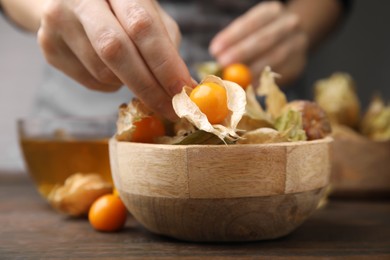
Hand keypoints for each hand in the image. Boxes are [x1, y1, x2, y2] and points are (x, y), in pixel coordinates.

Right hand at [38, 0, 192, 119]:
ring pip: (104, 72)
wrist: (69, 1)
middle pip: (116, 51)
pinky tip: (111, 69)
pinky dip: (111, 85)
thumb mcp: (147, 11)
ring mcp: (58, 21)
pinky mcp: (48, 46)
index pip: (143, 27)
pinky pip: (91, 82)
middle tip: (170, 109)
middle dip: (148, 86)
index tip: (183, 91)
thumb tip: (180, 84)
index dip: (165, 64)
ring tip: (134, 71)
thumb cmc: (119, 9)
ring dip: (129, 83)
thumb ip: (165, 40)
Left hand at [209, 1, 308, 85]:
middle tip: (223, 64)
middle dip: (241, 53)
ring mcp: (297, 43)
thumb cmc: (261, 35)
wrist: (292, 39)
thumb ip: (235, 42)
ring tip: (233, 78)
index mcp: (272, 11)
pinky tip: (248, 85)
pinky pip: (278, 74)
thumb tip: (217, 59)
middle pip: (263, 39)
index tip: (215, 50)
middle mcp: (288, 24)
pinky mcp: (299, 64)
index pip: (250, 23)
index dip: (231, 37)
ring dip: (250, 70)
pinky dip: (261, 81)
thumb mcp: (250, 30)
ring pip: (273, 58)